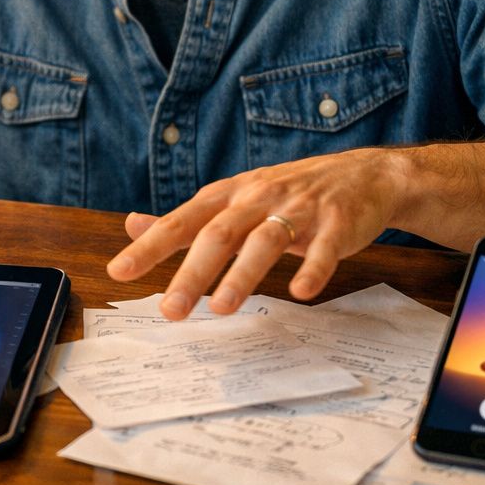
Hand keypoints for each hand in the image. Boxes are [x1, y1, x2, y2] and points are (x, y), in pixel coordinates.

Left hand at [105, 148, 403, 319]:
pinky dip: (312, 268)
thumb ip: (187, 218)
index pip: (182, 221)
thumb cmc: (290, 193)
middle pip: (219, 234)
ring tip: (221, 309)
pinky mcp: (338, 222)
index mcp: (230, 195)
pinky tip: (301, 293)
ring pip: (265, 240)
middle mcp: (259, 197)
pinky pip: (323, 248)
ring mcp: (300, 208)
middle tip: (169, 310)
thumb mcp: (234, 197)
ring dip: (242, 275)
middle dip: (191, 273)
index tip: (119, 271)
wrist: (366, 174)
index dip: (150, 246)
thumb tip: (132, 224)